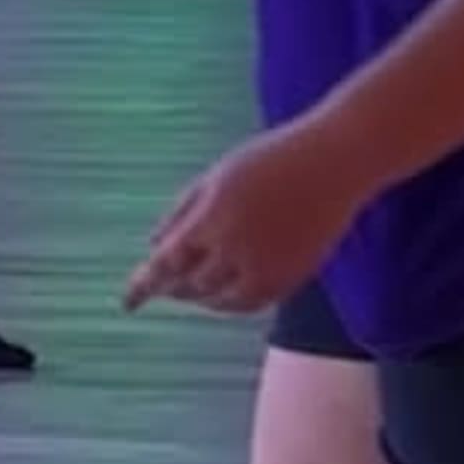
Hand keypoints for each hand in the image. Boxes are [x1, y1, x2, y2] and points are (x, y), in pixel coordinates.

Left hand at [125, 117, 365, 317]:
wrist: (336, 163)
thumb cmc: (271, 160)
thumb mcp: (216, 177)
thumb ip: (181, 212)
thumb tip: (153, 246)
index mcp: (212, 219)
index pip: (165, 264)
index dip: (143, 286)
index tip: (128, 302)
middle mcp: (236, 248)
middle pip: (190, 285)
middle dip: (173, 287)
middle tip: (163, 287)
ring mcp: (266, 266)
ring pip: (220, 301)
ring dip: (201, 297)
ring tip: (192, 288)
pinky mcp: (292, 277)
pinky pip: (252, 303)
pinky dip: (232, 302)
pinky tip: (226, 293)